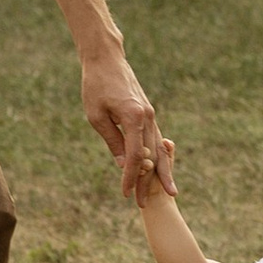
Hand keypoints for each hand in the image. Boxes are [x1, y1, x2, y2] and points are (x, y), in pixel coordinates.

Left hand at [81, 46, 163, 196]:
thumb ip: (113, 141)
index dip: (130, 177)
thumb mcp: (97, 116)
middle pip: (152, 156)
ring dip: (160, 171)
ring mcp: (151, 115)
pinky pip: (156, 139)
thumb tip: (123, 165)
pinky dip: (159, 156)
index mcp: (134, 117)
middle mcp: (148, 117)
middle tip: (145, 204)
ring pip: (159, 149)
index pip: (135, 156)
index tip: (125, 194)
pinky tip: (160, 169)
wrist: (106, 59)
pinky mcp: (148, 113)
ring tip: (166, 192)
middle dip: (149, 182)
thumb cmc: (96, 86)